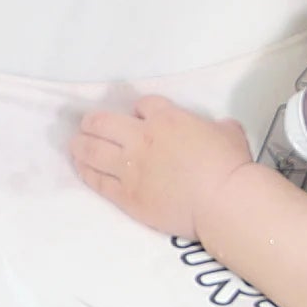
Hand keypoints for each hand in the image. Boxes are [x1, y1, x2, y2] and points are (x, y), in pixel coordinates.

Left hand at [72, 96, 256, 236]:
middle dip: (93, 122)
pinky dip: (86, 172)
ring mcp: (130, 167)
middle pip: (102, 122)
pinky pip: (97, 180)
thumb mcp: (230, 133)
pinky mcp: (126, 195)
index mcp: (167, 119)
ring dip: (80, 144)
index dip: (140, 110)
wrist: (222, 201)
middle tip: (89, 125)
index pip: (143, 104)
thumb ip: (218, 126)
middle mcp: (141, 138)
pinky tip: (82, 168)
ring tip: (76, 144)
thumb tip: (220, 128)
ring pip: (91, 149)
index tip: (139, 117)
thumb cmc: (230, 166)